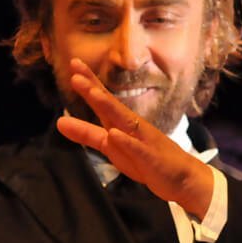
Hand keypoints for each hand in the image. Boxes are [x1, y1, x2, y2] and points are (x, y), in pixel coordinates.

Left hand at [55, 59, 214, 218]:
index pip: (103, 99)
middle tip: (76, 73)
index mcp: (121, 122)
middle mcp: (132, 127)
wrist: (182, 178)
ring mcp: (143, 141)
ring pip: (124, 121)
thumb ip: (87, 134)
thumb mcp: (111, 147)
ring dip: (108, 106)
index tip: (74, 63)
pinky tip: (115, 134)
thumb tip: (59, 121)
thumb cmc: (145, 159)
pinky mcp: (150, 158)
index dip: (89, 82)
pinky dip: (126, 142)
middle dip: (94, 89)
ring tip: (92, 93)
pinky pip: (137, 149)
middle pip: (111, 105)